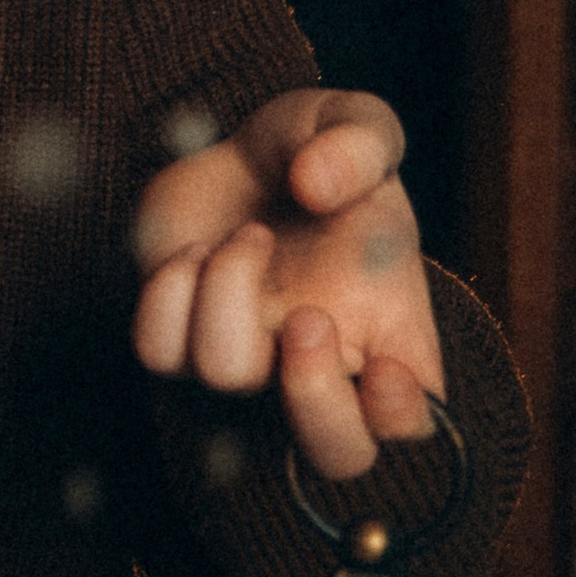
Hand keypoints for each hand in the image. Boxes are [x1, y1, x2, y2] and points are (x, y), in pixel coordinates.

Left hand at [130, 89, 443, 484]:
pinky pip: (159, 352)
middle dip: (316, 404)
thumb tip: (318, 187)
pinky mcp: (178, 338)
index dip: (402, 417)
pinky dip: (168, 297)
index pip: (416, 425)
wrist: (233, 145)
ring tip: (250, 238)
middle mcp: (322, 362)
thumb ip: (359, 143)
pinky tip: (193, 250)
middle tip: (306, 319)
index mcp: (392, 330)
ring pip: (226, 381)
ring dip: (231, 295)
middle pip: (335, 456)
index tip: (385, 367)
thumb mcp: (354, 120)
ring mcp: (248, 358)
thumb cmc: (314, 150)